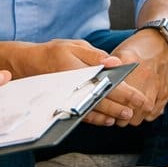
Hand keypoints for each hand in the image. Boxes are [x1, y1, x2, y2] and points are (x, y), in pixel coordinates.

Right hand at [10, 39, 148, 126]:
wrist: (27, 64)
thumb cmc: (53, 52)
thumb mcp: (75, 46)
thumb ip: (96, 56)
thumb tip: (115, 62)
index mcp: (79, 71)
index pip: (108, 83)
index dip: (125, 91)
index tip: (139, 97)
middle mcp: (75, 87)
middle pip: (102, 99)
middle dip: (121, 106)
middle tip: (136, 111)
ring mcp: (70, 97)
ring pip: (94, 109)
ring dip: (111, 114)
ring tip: (125, 116)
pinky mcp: (65, 103)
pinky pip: (82, 114)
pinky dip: (96, 118)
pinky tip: (108, 120)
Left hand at [95, 29, 167, 127]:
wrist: (163, 41)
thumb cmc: (139, 47)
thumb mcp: (120, 53)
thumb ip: (108, 68)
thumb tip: (95, 80)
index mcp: (133, 73)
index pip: (119, 102)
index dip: (111, 108)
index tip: (108, 106)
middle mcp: (147, 83)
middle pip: (130, 115)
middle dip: (120, 116)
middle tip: (116, 109)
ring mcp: (159, 90)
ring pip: (142, 117)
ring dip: (133, 116)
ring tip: (127, 109)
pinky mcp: (167, 93)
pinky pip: (155, 114)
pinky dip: (146, 114)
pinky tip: (140, 108)